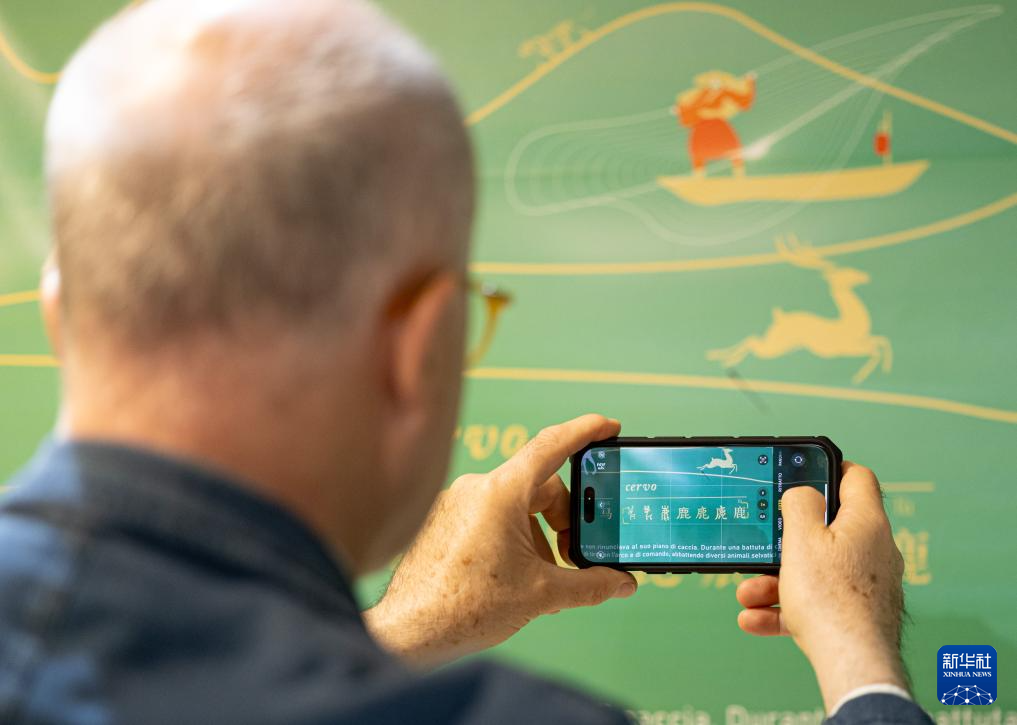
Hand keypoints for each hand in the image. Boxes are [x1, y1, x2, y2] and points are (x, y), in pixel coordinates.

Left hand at [365, 414, 636, 666]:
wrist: (410, 633)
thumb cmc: (465, 608)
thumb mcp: (542, 594)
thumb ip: (590, 585)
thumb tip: (622, 583)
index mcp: (501, 492)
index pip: (552, 445)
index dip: (586, 431)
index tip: (609, 426)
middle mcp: (476, 488)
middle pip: (538, 487)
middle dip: (564, 519)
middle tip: (577, 555)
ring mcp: (456, 503)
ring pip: (514, 506)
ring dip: (537, 535)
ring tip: (542, 578)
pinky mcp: (443, 520)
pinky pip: (489, 517)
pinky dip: (512, 538)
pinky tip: (515, 576)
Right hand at [735, 462, 907, 709]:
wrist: (852, 663)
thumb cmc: (831, 599)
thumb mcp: (802, 538)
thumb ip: (800, 503)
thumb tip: (803, 491)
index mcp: (866, 523)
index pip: (856, 478)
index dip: (829, 468)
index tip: (804, 473)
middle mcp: (874, 551)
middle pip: (826, 531)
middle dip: (785, 542)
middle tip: (765, 544)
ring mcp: (868, 585)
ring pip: (816, 571)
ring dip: (776, 580)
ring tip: (749, 593)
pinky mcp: (858, 615)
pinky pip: (817, 603)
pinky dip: (786, 608)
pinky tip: (755, 617)